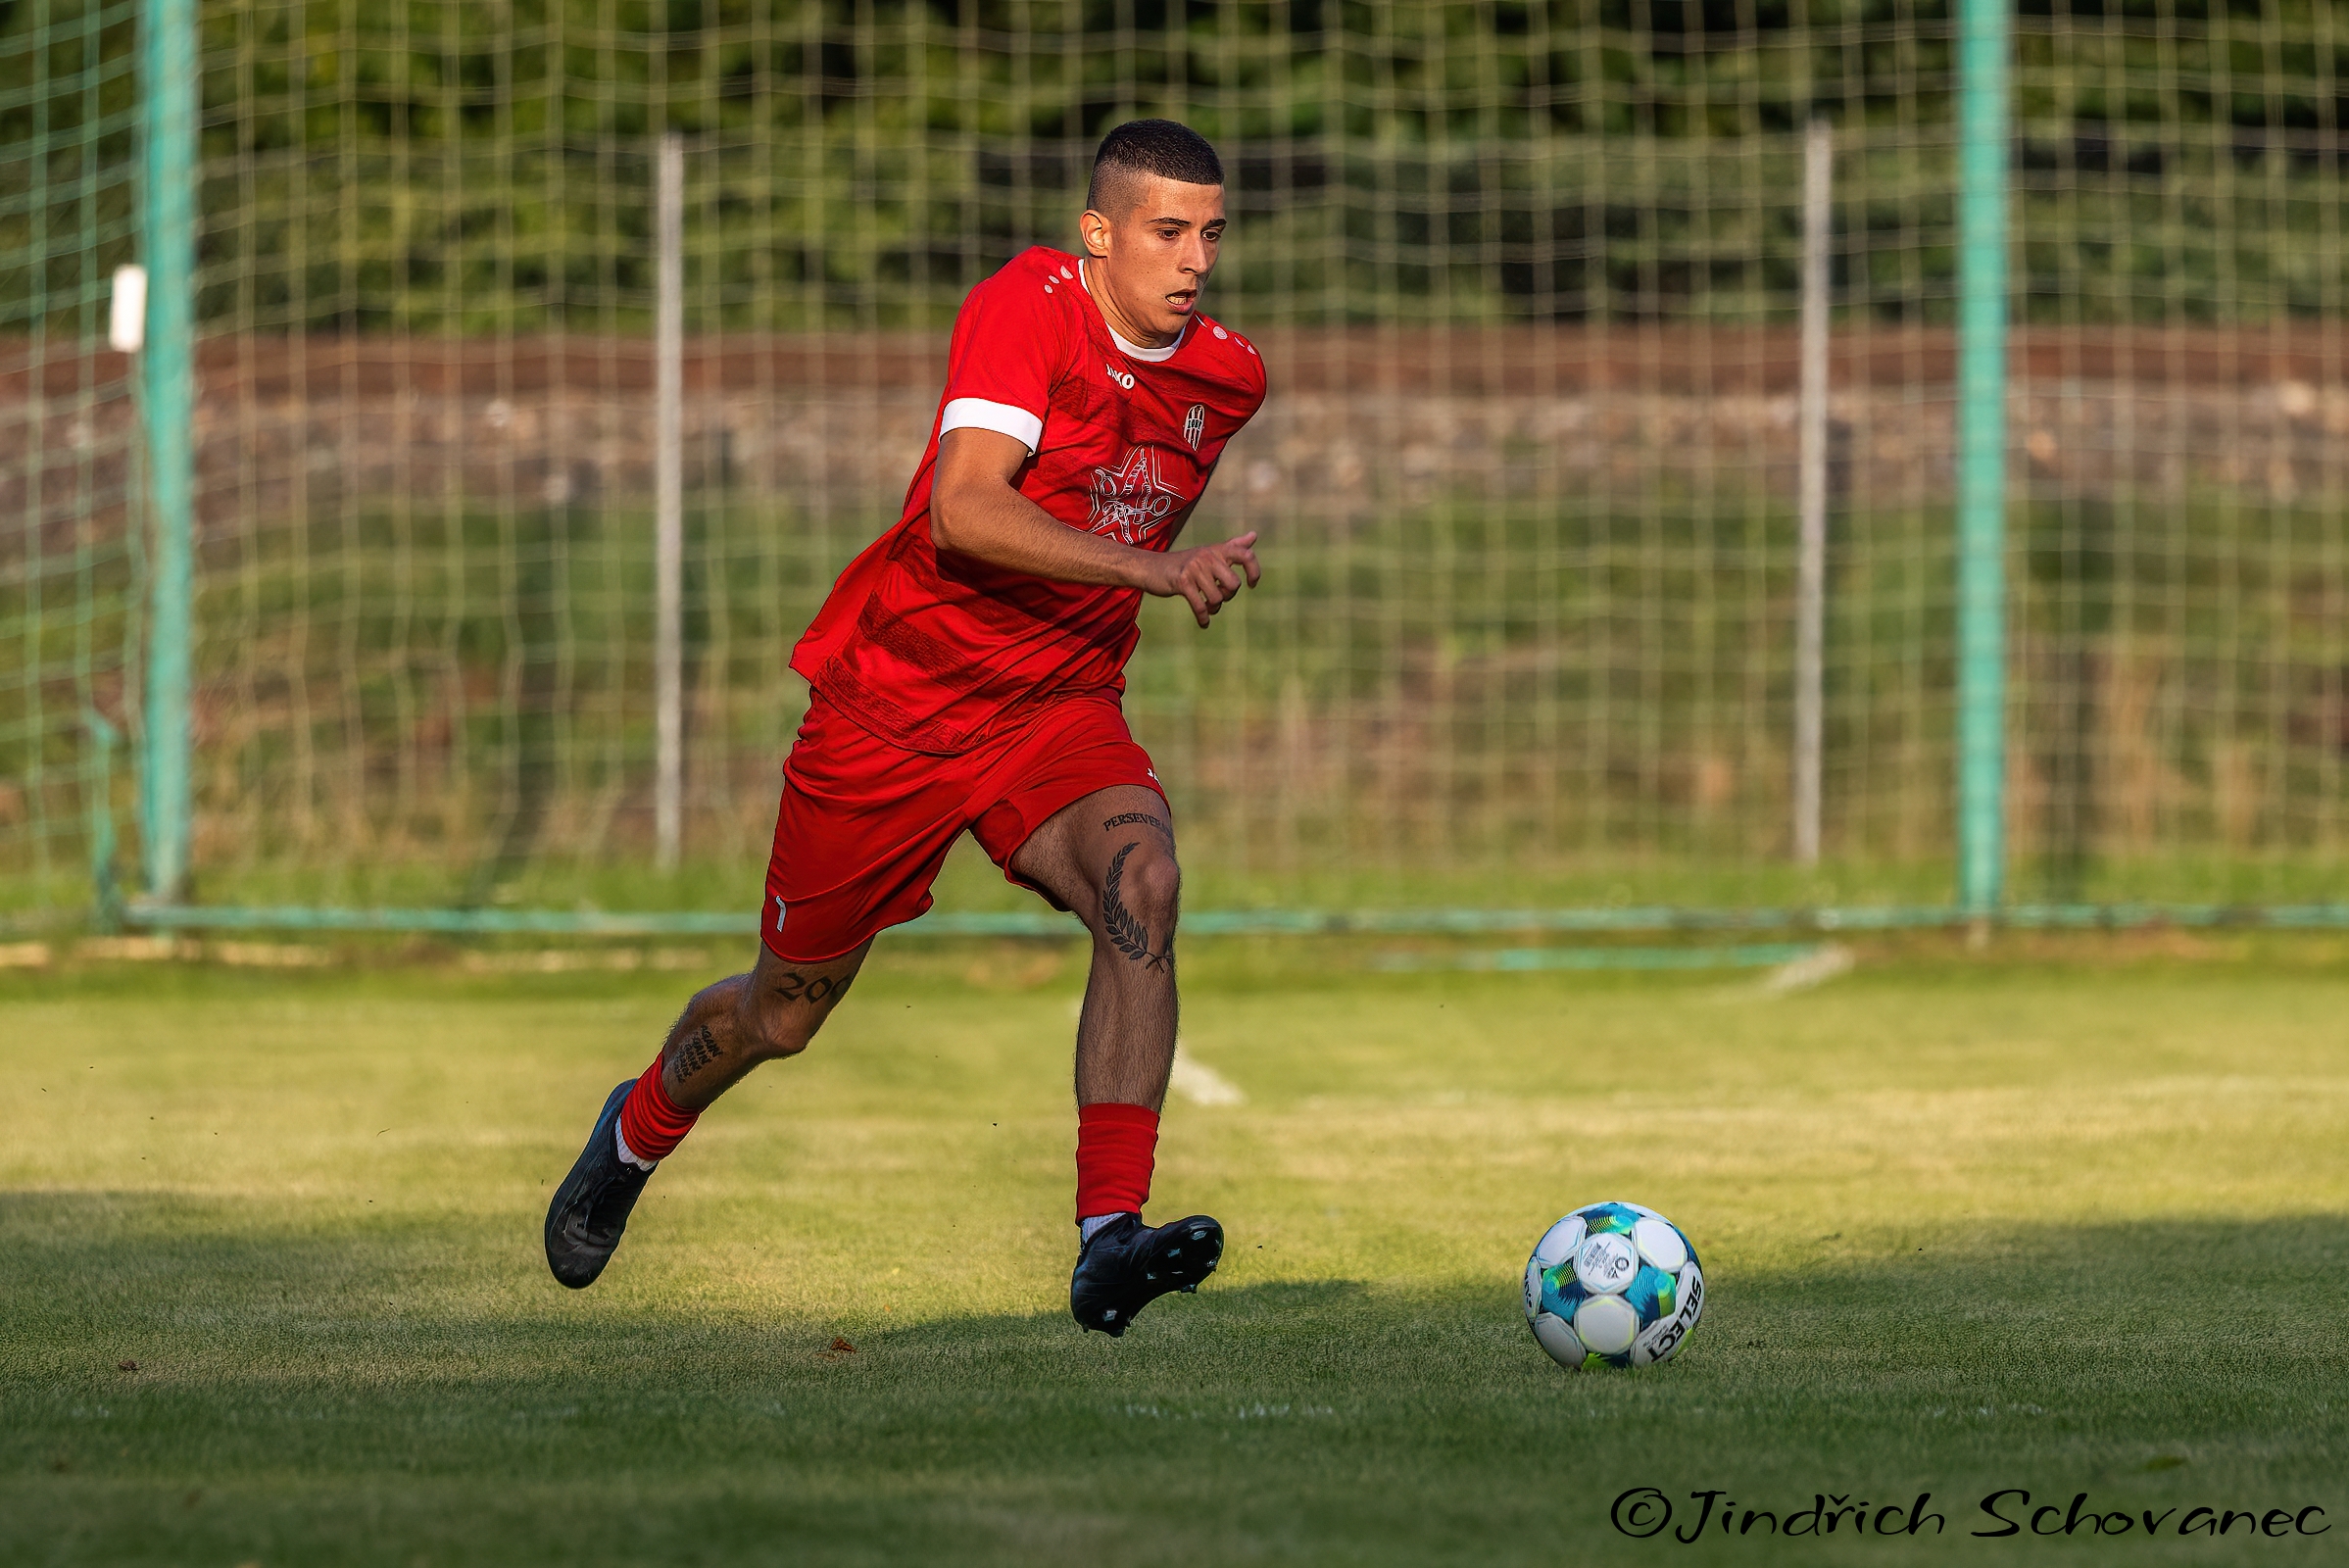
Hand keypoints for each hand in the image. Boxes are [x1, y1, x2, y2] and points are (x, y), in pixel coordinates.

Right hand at [1145, 532, 1260, 626]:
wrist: (1150, 568)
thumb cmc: (1184, 563)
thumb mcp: (1209, 552)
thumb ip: (1232, 546)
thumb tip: (1254, 535)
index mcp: (1217, 550)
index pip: (1245, 556)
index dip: (1254, 571)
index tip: (1251, 584)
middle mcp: (1207, 556)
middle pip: (1233, 584)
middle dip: (1228, 596)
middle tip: (1219, 597)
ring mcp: (1194, 568)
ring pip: (1217, 598)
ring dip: (1214, 608)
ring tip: (1208, 607)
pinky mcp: (1182, 582)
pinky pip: (1200, 606)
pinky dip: (1203, 618)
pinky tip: (1204, 622)